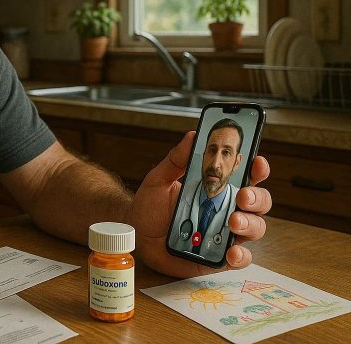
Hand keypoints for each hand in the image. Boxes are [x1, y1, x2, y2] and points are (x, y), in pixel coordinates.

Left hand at [129, 131, 271, 277]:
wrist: (136, 235)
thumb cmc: (150, 206)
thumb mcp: (158, 180)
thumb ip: (176, 160)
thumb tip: (192, 136)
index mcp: (217, 187)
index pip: (246, 176)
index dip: (257, 169)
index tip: (257, 162)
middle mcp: (227, 209)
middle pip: (258, 202)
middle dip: (256, 197)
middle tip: (242, 196)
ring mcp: (225, 233)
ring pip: (254, 228)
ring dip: (249, 224)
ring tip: (233, 222)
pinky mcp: (219, 257)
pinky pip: (240, 258)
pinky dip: (240, 256)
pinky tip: (231, 252)